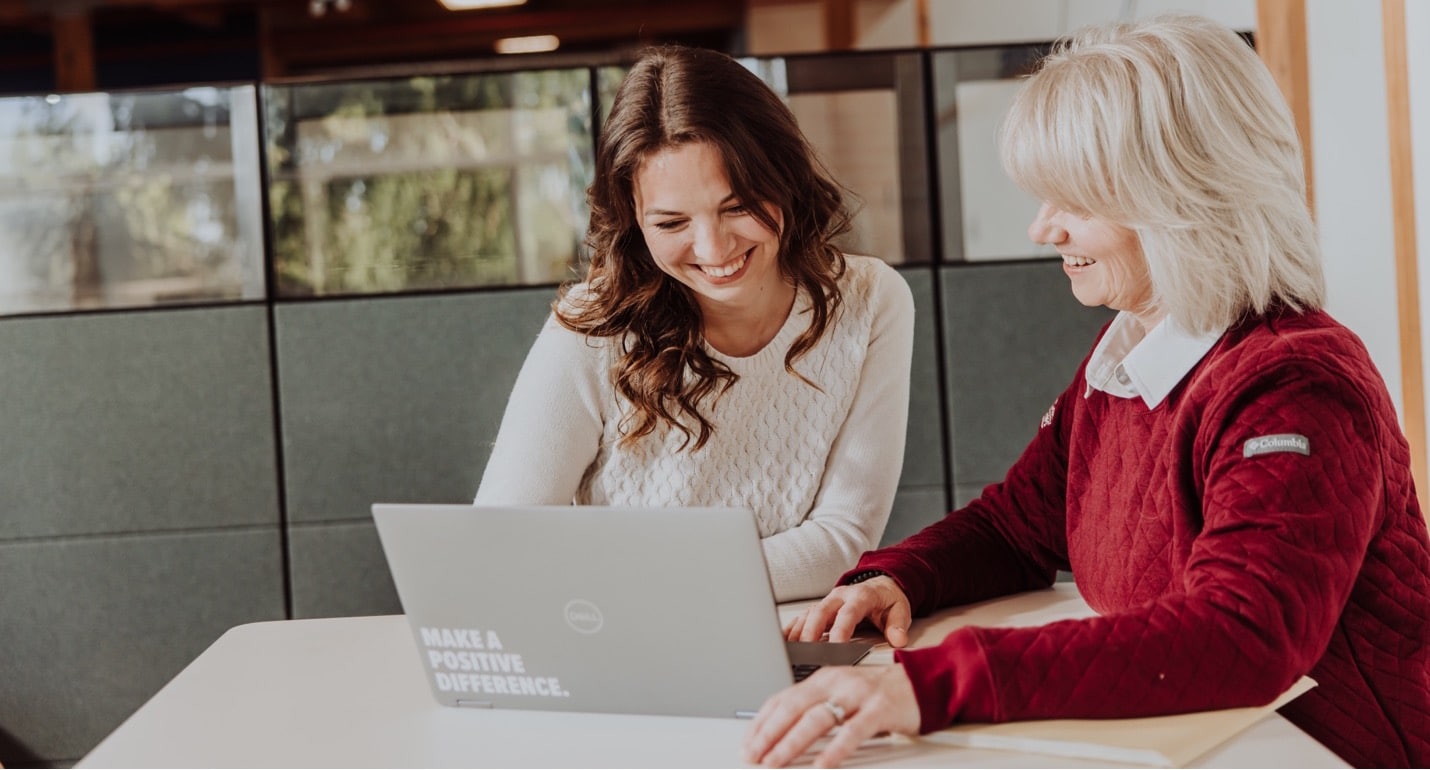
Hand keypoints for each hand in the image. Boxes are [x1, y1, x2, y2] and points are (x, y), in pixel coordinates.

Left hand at [741, 664, 920, 767]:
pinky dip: (835, 750)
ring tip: (775, 762)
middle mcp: (836, 682)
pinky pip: (853, 731)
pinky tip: (822, 765)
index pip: (782, 699)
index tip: (747, 743)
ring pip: (817, 719)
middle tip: (753, 756)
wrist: (921, 683)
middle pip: (793, 707)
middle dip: (768, 734)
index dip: (761, 722)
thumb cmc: (877, 694)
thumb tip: (778, 733)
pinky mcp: (880, 709)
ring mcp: (858, 694)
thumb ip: (814, 707)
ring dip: (791, 743)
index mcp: (822, 678)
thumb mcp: (840, 694)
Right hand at [785, 576, 912, 647]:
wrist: (881, 585)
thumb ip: (898, 626)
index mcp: (860, 596)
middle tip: (807, 652)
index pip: (848, 613)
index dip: (841, 630)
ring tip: (792, 652)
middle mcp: (840, 596)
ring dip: (799, 633)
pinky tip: (783, 642)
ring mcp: (827, 601)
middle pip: (821, 612)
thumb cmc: (888, 601)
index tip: (836, 647)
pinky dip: (791, 630)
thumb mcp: (901, 611)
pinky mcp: (819, 608)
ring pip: (808, 615)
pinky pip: (801, 618)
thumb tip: (898, 639)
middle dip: (812, 632)